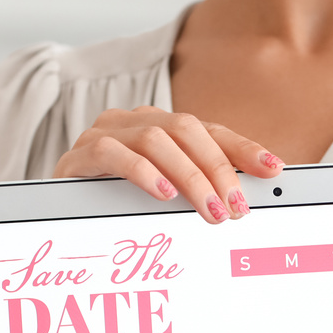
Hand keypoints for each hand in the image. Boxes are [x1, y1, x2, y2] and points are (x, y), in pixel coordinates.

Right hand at [53, 106, 283, 223]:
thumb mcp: (167, 196)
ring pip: (156, 140)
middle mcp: (137, 122)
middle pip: (187, 131)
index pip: (212, 132)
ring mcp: (106, 133)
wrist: (58, 208)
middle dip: (218, 170)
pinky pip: (113, 153)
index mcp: (163, 128)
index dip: (243, 149)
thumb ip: (200, 190)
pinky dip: (142, 172)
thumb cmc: (120, 202)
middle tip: (236, 207)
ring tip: (208, 209)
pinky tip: (162, 193)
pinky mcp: (80, 153)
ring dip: (189, 177)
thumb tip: (242, 202)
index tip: (274, 168)